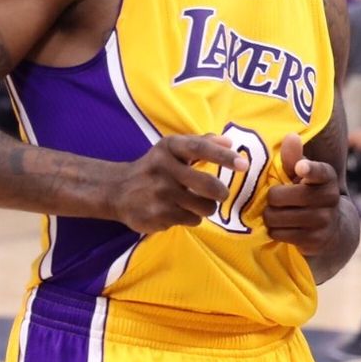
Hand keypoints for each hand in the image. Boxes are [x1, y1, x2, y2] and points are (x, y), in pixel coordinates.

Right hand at [112, 134, 248, 233]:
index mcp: (169, 148)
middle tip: (220, 193)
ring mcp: (160, 194)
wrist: (117, 190)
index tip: (243, 164)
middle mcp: (164, 169)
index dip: (223, 156)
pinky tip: (176, 211)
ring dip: (206, 207)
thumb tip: (230, 141)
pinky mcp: (158, 215)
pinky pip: (191, 220)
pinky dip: (190, 217)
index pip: (199, 148)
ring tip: (194, 203)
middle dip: (220, 192)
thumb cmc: (155, 167)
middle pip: (208, 185)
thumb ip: (201, 143)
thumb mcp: (172, 150)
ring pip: (204, 207)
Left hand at [264, 133, 340, 254]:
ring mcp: (323, 221)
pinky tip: (281, 227)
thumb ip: (293, 158)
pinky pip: (279, 233)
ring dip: (270, 216)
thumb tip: (291, 136)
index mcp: (327, 177)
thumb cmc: (308, 192)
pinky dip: (274, 230)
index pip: (320, 172)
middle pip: (281, 196)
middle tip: (273, 199)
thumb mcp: (302, 174)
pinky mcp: (315, 240)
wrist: (333, 228)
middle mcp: (329, 198)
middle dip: (271, 198)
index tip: (300, 168)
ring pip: (277, 217)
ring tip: (275, 213)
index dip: (309, 169)